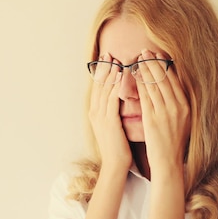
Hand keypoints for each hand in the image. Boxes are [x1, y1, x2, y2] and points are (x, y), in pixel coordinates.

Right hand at [89, 53, 131, 171]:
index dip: (102, 72)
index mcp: (95, 113)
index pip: (98, 88)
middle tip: (108, 54)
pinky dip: (116, 86)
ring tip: (115, 60)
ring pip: (105, 90)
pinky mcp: (109, 121)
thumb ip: (113, 112)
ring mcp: (101, 116)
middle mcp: (95, 112)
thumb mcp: (113, 126)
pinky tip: (121, 77)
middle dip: (104, 68)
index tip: (106, 59)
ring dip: (110, 74)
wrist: (115, 165)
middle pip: (98, 85)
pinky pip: (112, 100)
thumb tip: (119, 100)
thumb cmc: (118, 147)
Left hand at [136, 50, 190, 173]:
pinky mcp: (152, 119)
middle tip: (145, 51)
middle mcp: (177, 107)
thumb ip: (178, 104)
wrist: (168, 161)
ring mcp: (165, 113)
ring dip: (145, 69)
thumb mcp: (183, 120)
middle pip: (164, 78)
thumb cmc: (173, 142)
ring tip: (138, 59)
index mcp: (186, 106)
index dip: (165, 65)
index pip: (175, 80)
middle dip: (154, 62)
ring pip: (154, 85)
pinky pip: (145, 96)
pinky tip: (134, 75)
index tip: (158, 55)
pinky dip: (140, 84)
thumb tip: (172, 86)